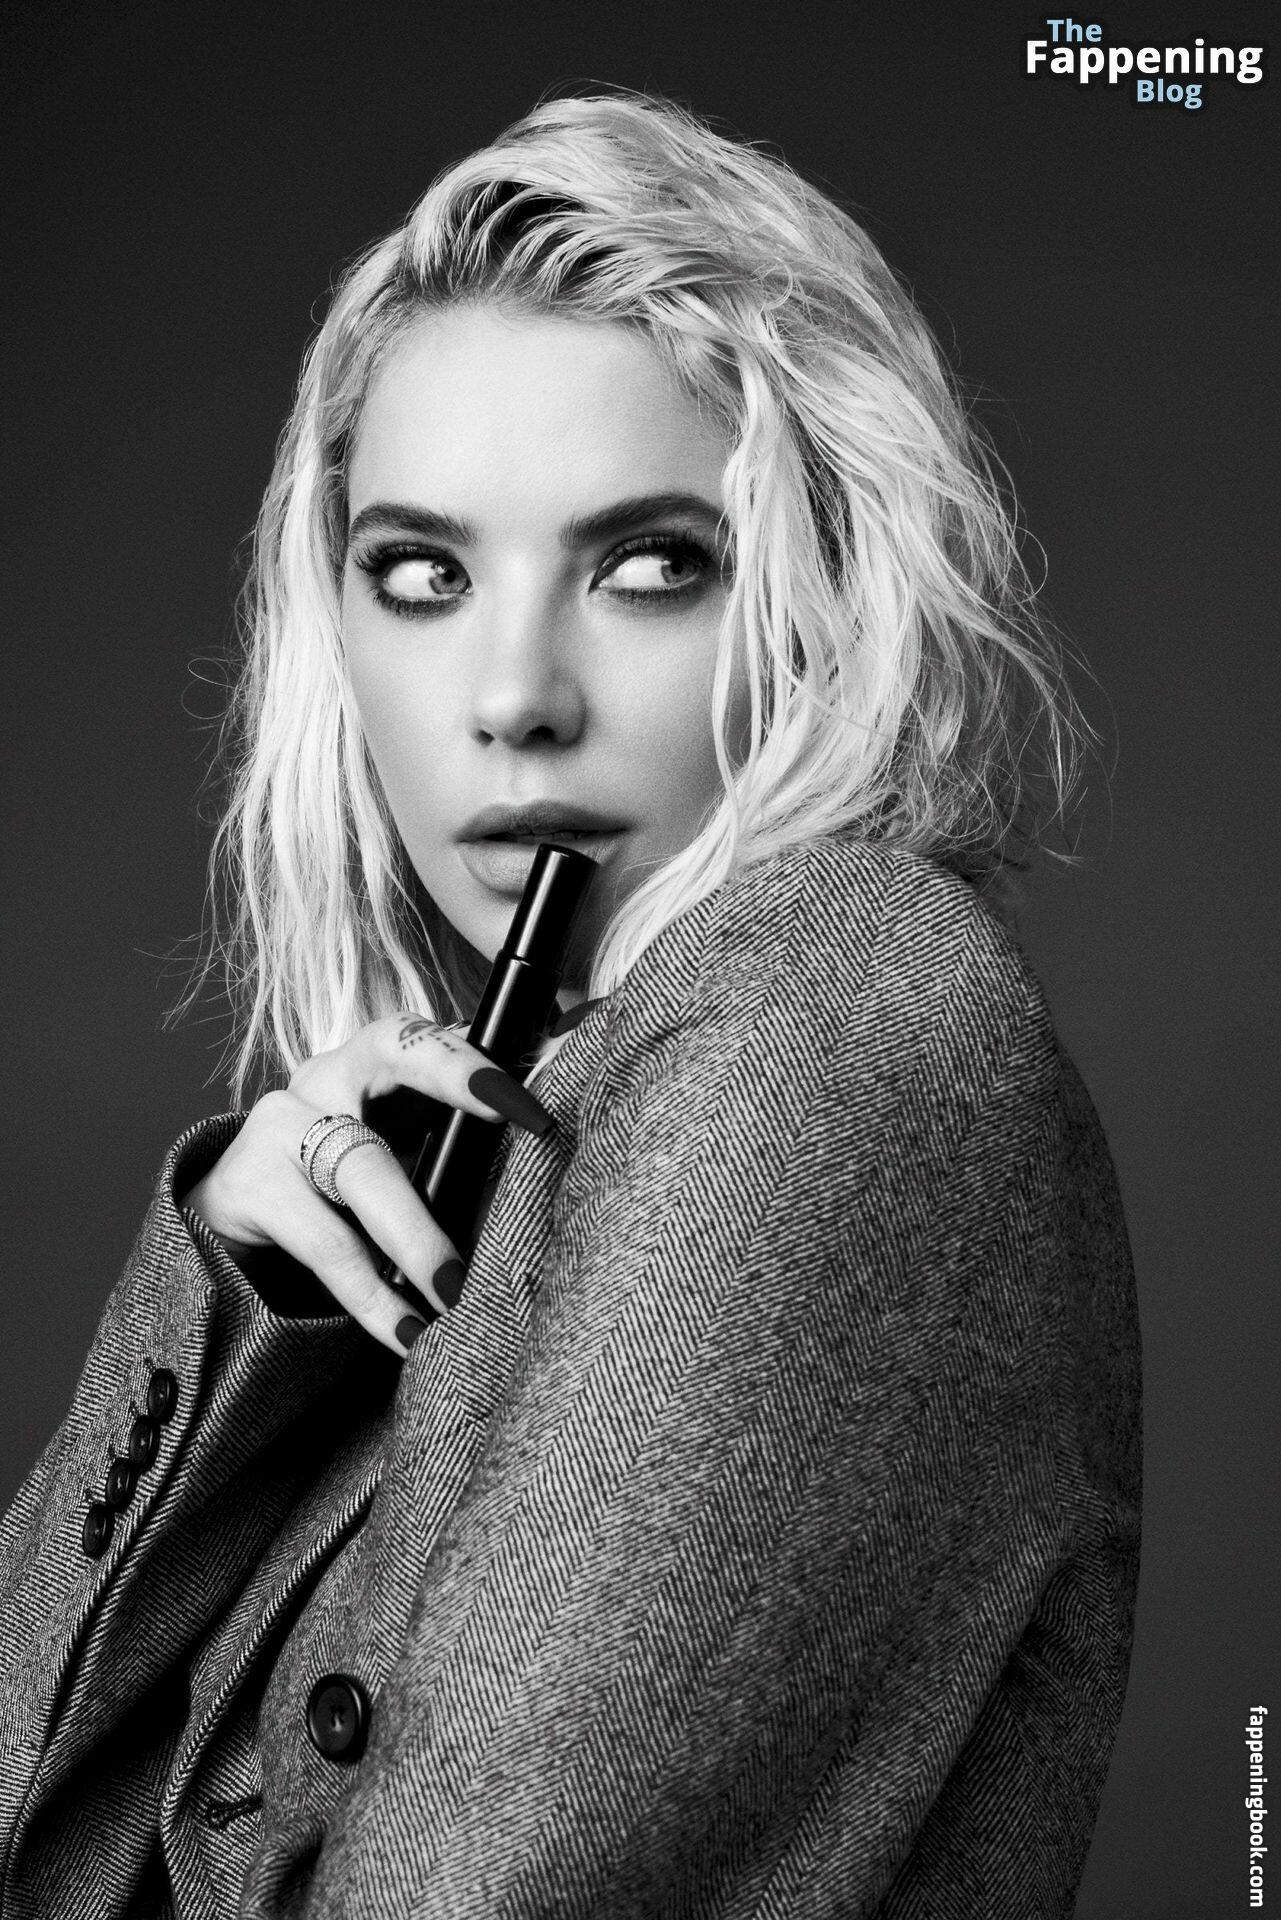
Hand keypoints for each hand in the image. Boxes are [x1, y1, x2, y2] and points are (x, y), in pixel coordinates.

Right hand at [180, 1015, 552, 1354]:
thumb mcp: (399, 1163)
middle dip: (457, 1074)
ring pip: (364, 1169)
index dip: (483, 1053)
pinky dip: (373, 1295)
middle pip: (394, 1050)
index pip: (434, 1035)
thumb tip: (540, 1180)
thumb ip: (457, 1158)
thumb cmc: (341, 1198)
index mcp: (377, 1062)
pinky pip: (325, 1243)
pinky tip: (409, 1330)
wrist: (231, 1232)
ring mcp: (281, 1124)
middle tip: (516, 1111)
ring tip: (456, 1291)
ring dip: (418, 1236)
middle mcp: (329, 1075)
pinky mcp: (247, 1185)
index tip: (529, 1086)